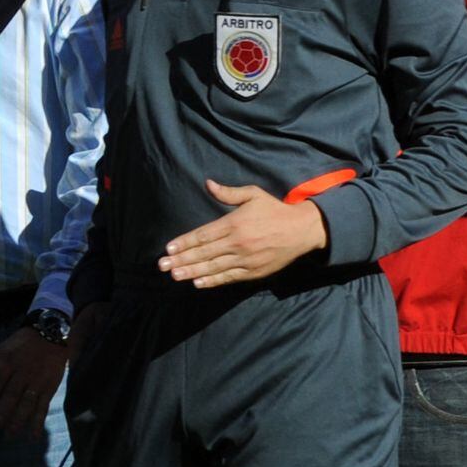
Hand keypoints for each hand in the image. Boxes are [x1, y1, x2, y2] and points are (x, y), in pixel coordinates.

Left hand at [0, 323, 70, 438]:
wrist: (48, 337)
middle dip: (5, 409)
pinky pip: (43, 406)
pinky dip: (38, 422)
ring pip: (28, 401)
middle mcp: (21, 371)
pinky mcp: (49, 387)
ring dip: (20, 419)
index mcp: (4, 362)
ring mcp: (36, 380)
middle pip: (13, 392)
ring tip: (10, 433)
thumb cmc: (14, 350)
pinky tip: (33, 436)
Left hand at [160, 180, 329, 288]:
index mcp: (234, 223)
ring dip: (192, 271)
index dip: (184, 242)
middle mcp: (238, 242)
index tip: (168, 249)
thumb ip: (229, 192)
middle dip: (181, 259)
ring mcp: (246, 259)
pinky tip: (198, 282)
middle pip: (204, 253)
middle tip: (162, 265)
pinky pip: (229, 277)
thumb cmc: (275, 210)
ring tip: (174, 275)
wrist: (303, 230)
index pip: (203, 235)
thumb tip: (207, 184)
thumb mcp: (253, 195)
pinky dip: (213, 280)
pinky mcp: (254, 271)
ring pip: (214, 267)